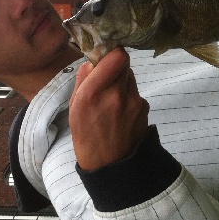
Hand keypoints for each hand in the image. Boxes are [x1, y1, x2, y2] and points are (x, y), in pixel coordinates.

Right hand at [69, 48, 149, 170]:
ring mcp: (134, 102)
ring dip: (122, 80)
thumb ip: (83, 81)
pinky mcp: (144, 108)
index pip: (116, 56)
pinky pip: (136, 92)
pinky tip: (122, 111)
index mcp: (92, 93)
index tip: (104, 58)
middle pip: (124, 63)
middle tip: (106, 78)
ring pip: (131, 77)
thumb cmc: (86, 136)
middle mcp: (116, 95)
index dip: (111, 53)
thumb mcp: (73, 109)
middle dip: (114, 66)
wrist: (110, 166)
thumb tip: (92, 62)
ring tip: (112, 98)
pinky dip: (129, 96)